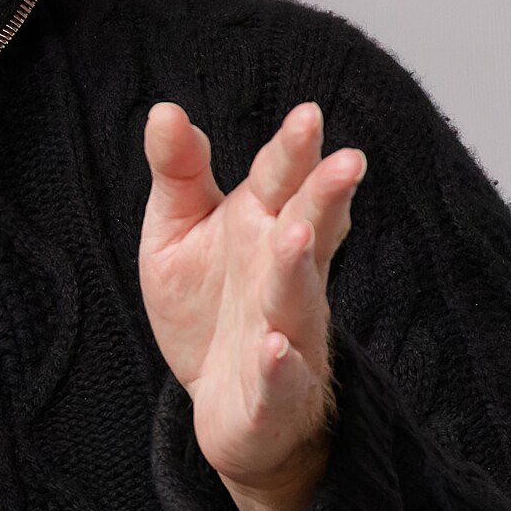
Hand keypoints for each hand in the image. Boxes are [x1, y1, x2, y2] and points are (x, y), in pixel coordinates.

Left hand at [139, 101, 366, 510]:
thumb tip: (164, 110)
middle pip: (308, 229)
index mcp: (263, 226)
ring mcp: (286, 332)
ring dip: (296, 269)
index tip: (307, 116)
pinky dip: (279, 365)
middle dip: (325, 198)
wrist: (218, 400)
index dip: (294, 152)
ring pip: (298, 298)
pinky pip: (280, 377)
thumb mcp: (178, 231)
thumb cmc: (206, 304)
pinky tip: (273, 348)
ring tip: (293, 235)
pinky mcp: (273, 391)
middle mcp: (283, 274)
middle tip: (346, 161)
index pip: (281, 182)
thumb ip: (179, 173)